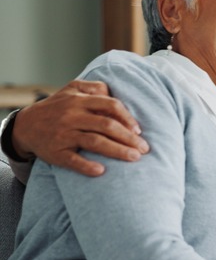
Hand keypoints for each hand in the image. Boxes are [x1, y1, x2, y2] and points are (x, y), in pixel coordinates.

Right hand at [11, 80, 148, 175]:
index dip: (128, 118)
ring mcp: (64, 134)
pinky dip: (87, 166)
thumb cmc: (58, 107)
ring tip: (134, 158)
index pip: (110, 105)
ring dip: (117, 151)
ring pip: (95, 142)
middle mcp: (72, 116)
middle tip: (145, 149)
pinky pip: (72, 160)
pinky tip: (101, 171)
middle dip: (129, 138)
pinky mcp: (55, 152)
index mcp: (79, 100)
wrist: (25, 125)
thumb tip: (117, 93)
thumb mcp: (72, 89)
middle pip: (106, 125)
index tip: (139, 130)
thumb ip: (95, 88)